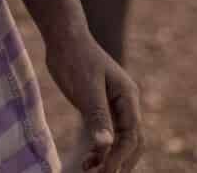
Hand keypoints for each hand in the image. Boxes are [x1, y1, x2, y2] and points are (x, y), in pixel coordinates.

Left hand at [46, 34, 143, 172]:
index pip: (131, 135)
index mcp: (128, 97)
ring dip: (110, 159)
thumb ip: (97, 115)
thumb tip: (106, 145)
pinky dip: (100, 150)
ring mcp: (114, 105)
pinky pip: (107, 135)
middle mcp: (126, 103)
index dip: (120, 156)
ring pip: (121, 141)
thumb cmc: (75, 57)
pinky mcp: (100, 107)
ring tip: (89, 171)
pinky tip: (87, 161)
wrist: (63, 37)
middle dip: (120, 162)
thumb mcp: (85, 87)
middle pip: (132, 142)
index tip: (104, 172)